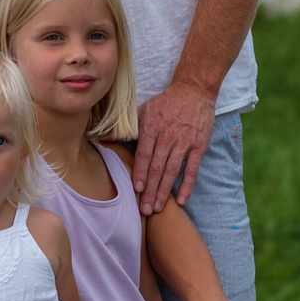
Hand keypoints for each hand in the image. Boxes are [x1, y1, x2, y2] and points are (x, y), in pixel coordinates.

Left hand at [132, 82, 216, 214]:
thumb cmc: (165, 102)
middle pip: (157, 167)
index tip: (136, 189)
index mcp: (152, 128)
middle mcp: (168, 136)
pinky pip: (192, 169)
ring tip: (157, 208)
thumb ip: (124, 126)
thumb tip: (100, 137)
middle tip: (143, 210)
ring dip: (164, 191)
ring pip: (173, 171)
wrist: (194, 90)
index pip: (144, 154)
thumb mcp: (143, 110)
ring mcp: (184, 142)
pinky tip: (181, 200)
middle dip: (150, 190)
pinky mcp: (199, 146)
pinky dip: (187, 186)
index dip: (140, 172)